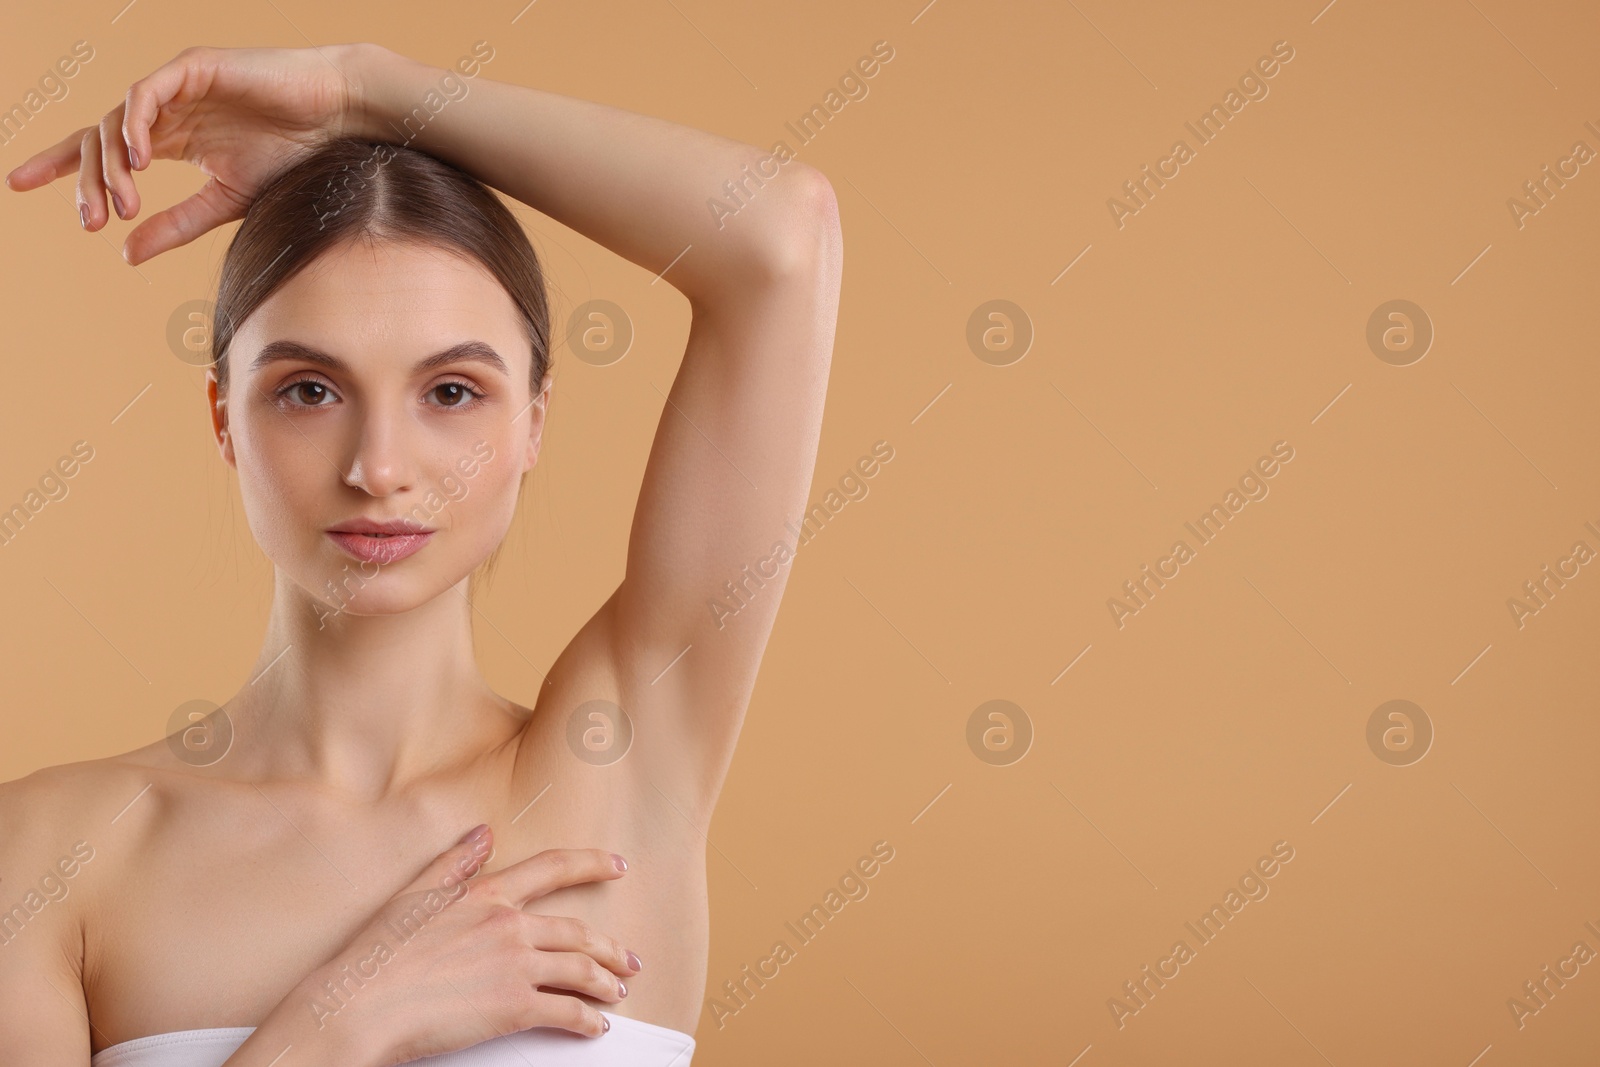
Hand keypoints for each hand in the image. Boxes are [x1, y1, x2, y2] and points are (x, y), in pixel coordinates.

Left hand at [3, 43, 378, 264]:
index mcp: (172, 138)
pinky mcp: (193, 68)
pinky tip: (140, 161)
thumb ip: (175, 224)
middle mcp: (166, 112)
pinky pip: (146, 95)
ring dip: (111, 166)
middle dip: (82, 179)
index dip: (60, 165)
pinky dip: (136, 125)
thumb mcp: (225, 203)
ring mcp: (177, 87)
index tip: (17, 185)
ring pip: (117, 121)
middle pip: (97, 138)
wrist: (339, 121)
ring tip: (121, 202)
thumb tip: (124, 254)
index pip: (101, 149)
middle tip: (88, 221)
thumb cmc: (294, 158)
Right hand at [288, 825, 641, 1065]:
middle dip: (610, 948)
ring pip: (580, 969)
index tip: (618, 866)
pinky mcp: (514, 1009)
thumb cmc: (377, 956)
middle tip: (628, 960)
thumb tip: (484, 834)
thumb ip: (454, 863)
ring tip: (616, 992)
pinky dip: (588, 1019)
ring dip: (605, 983)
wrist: (359, 1006)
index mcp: (486, 895)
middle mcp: (508, 925)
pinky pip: (567, 1012)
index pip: (552, 868)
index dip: (592, 864)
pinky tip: (595, 1025)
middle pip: (577, 930)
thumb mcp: (414, 895)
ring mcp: (515, 966)